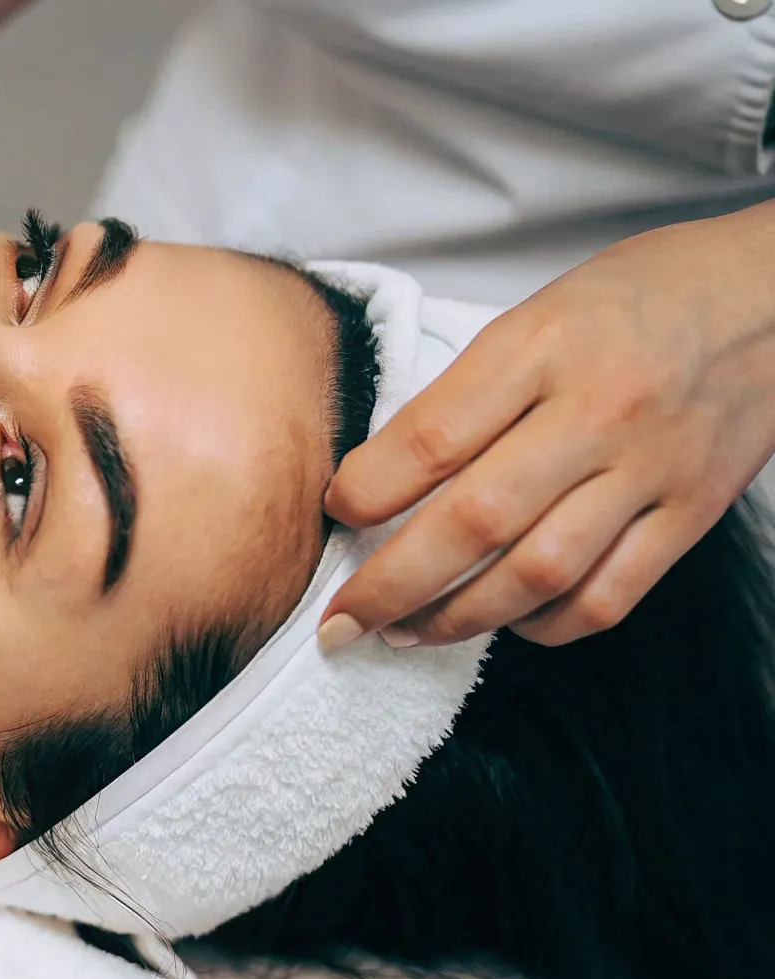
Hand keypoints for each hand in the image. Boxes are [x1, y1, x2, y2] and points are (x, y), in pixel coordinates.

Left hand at [320, 202, 774, 650]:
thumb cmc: (641, 296)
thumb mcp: (537, 312)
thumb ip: (466, 390)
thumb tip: (377, 476)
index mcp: (544, 346)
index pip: (433, 436)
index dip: (368, 491)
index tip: (334, 514)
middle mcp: (599, 411)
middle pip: (476, 520)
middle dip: (392, 585)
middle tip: (341, 620)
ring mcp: (652, 469)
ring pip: (539, 573)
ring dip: (457, 619)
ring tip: (405, 633)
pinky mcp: (693, 513)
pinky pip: (610, 596)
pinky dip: (546, 624)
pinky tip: (505, 622)